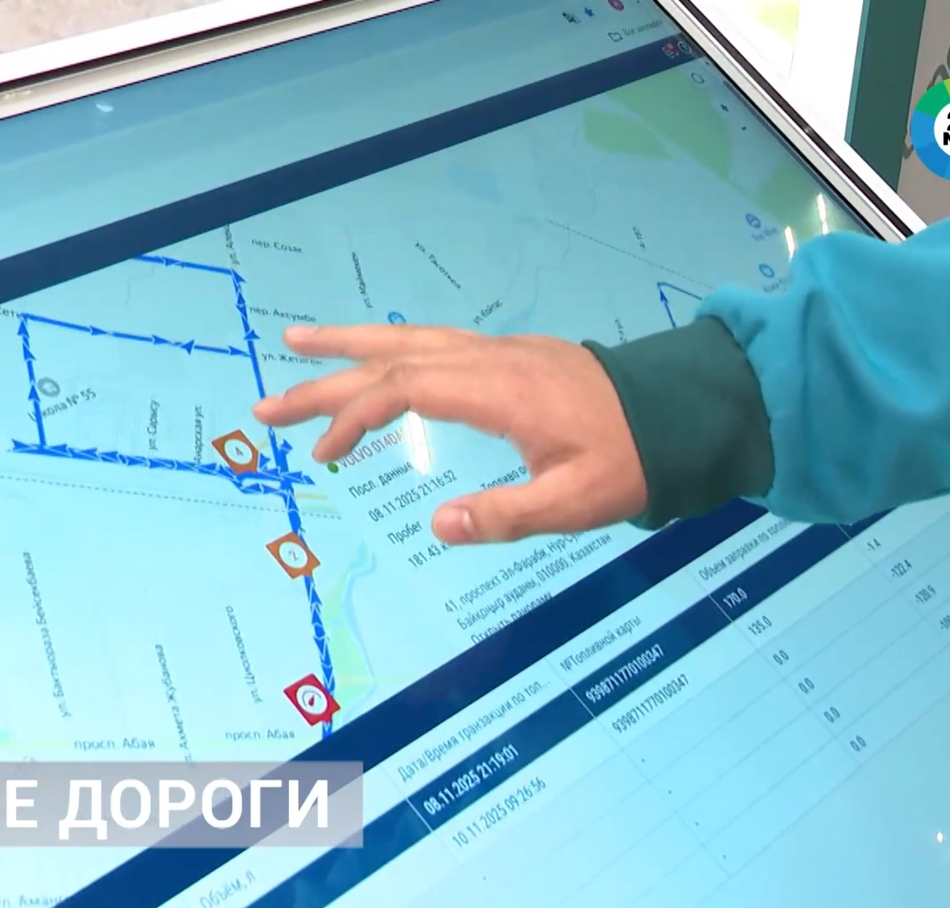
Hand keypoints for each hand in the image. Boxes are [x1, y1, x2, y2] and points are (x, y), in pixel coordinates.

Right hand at [253, 324, 647, 543]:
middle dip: (325, 376)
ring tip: (297, 343)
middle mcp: (488, 360)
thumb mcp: (575, 502)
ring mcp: (498, 351)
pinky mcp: (509, 356)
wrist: (682, 412)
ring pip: (409, 338)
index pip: (403, 389)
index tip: (324, 453)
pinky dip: (389, 349)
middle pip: (391, 355)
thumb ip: (505, 515)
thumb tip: (438, 526)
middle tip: (267, 400)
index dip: (354, 416)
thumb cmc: (630, 460)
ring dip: (351, 344)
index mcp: (497, 390)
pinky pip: (431, 343)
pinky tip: (375, 358)